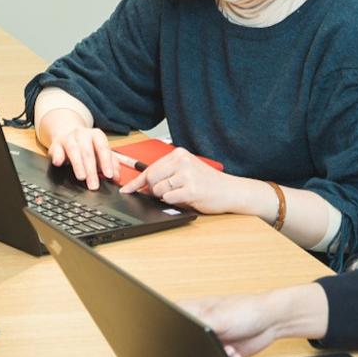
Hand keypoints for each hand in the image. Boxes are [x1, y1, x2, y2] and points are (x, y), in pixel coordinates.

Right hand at [42, 108, 118, 189]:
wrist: (67, 132)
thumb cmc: (87, 146)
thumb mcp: (101, 152)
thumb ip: (111, 163)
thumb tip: (117, 177)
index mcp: (96, 135)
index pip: (103, 148)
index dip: (106, 162)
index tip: (109, 175)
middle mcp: (82, 134)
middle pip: (88, 151)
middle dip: (91, 170)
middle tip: (94, 185)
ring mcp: (68, 138)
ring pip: (73, 150)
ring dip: (78, 164)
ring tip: (81, 177)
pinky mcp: (55, 144)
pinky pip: (55, 149)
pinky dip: (57, 156)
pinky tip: (58, 163)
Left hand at [119, 146, 244, 213]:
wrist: (231, 190)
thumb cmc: (208, 183)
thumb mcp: (186, 171)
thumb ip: (166, 174)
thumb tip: (142, 185)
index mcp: (179, 154)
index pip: (150, 168)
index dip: (136, 182)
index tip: (126, 189)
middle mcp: (182, 161)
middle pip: (151, 179)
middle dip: (154, 190)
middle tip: (166, 193)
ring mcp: (187, 175)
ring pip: (159, 190)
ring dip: (165, 197)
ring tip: (180, 194)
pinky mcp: (191, 189)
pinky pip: (169, 199)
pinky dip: (174, 202)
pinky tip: (186, 198)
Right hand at [181, 283, 328, 356]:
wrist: (272, 323)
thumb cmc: (247, 309)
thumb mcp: (218, 318)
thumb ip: (197, 328)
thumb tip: (180, 339)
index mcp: (189, 311)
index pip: (168, 324)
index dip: (170, 337)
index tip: (187, 342)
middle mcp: (195, 326)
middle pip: (183, 345)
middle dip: (198, 350)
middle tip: (216, 345)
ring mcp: (207, 341)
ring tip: (228, 347)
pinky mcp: (218, 354)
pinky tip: (233, 351)